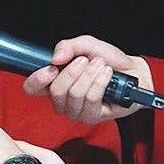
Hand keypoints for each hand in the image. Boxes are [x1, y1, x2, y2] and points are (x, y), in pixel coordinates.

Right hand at [24, 35, 153, 123]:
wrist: (132, 71)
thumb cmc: (107, 61)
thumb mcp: (86, 46)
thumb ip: (68, 46)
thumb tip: (55, 58)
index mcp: (54, 83)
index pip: (32, 88)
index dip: (38, 79)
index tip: (52, 67)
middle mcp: (62, 101)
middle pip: (56, 90)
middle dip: (74, 71)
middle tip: (87, 61)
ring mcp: (76, 111)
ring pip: (75, 94)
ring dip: (90, 75)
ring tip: (101, 66)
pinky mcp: (92, 117)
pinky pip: (91, 98)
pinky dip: (100, 82)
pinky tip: (107, 75)